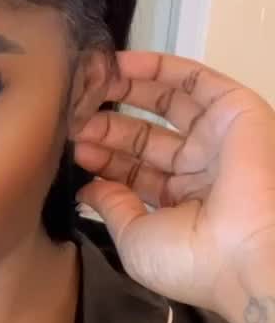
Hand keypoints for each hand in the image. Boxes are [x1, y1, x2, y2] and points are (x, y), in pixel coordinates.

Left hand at [73, 51, 274, 318]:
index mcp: (182, 207)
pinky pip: (194, 79)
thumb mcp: (135, 240)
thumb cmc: (190, 258)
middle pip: (147, 139)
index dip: (105, 159)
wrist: (247, 249)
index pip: (136, 174)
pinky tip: (120, 63)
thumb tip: (88, 189)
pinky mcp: (235, 110)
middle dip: (110, 127)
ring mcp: (218, 139)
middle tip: (74, 117)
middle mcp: (201, 171)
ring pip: (168, 105)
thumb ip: (112, 207)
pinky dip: (158, 67)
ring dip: (127, 93)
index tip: (74, 147)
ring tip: (89, 84)